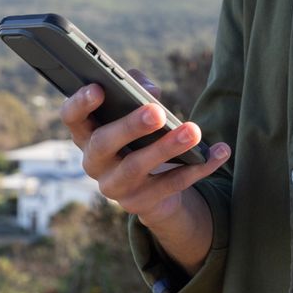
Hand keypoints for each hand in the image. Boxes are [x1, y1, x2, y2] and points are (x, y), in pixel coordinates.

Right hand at [60, 77, 230, 269]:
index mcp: (87, 133)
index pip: (72, 118)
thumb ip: (138, 89)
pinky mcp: (141, 204)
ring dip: (166, 148)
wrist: (152, 185)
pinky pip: (172, 185)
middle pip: (103, 144)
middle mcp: (94, 162)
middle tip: (156, 112)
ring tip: (192, 130)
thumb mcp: (136, 109)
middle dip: (129, 126)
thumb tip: (148, 90)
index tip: (99, 88)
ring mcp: (115, 187)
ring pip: (137, 168)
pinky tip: (220, 152)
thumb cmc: (140, 134)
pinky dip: (199, 167)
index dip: (80, 103)